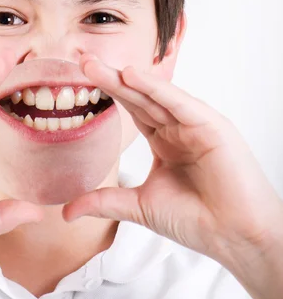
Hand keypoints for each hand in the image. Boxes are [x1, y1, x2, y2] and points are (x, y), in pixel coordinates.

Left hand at [62, 53, 282, 266]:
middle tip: (82, 61)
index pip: (131, 108)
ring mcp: (195, 123)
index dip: (107, 92)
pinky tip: (133, 76)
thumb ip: (105, 202)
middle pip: (138, 97)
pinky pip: (179, 103)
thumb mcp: (140, 206)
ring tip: (97, 65)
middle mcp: (178, 127)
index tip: (79, 77)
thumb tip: (66, 211)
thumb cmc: (196, 219)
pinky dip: (157, 89)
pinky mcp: (211, 125)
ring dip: (127, 79)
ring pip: (155, 96)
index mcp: (164, 140)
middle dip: (110, 79)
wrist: (233, 237)